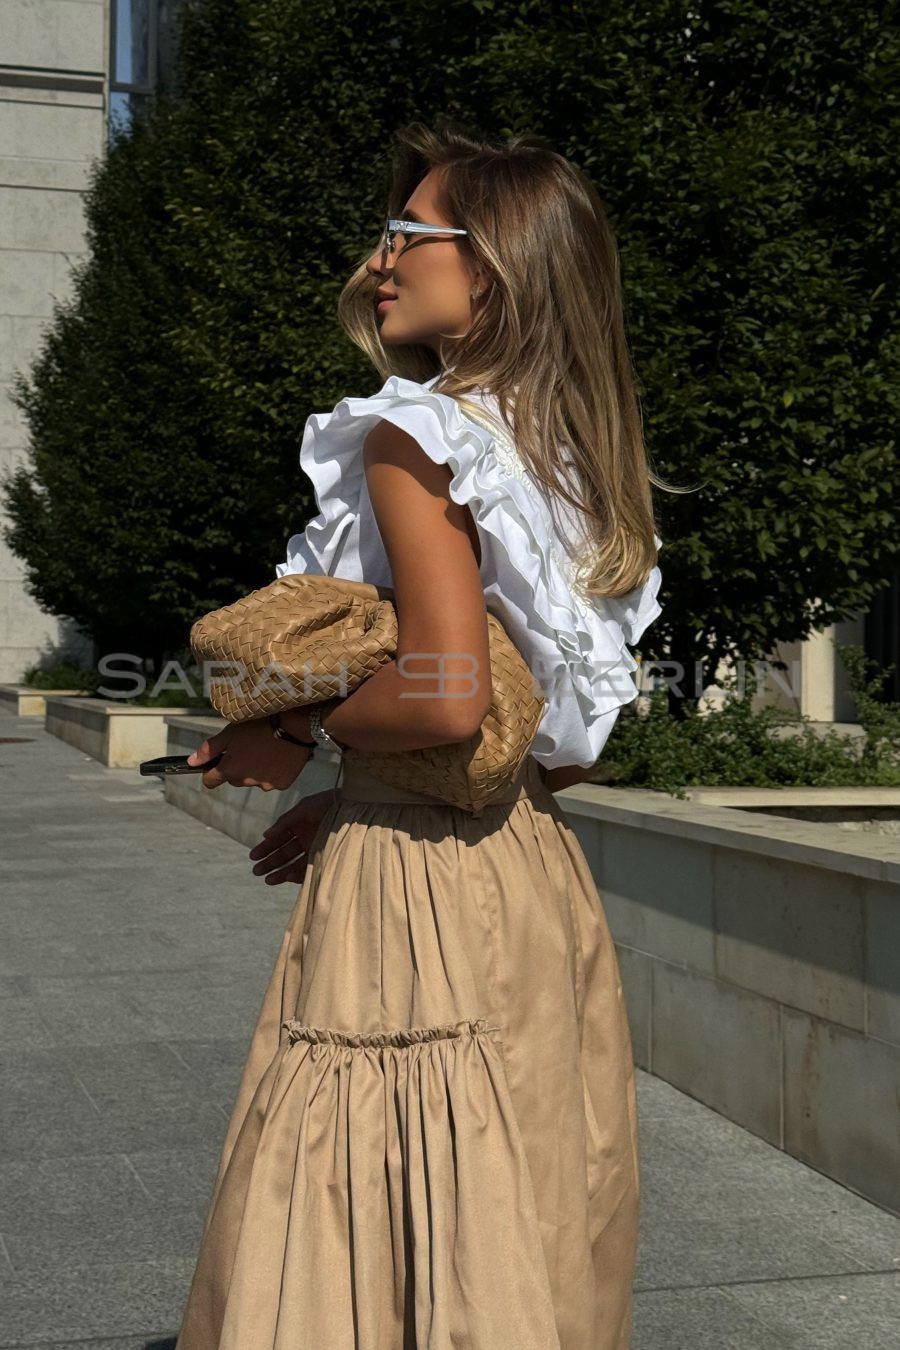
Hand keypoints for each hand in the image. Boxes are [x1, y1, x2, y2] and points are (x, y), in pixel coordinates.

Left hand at [186, 717, 312, 790]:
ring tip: (267, 749)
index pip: (210, 782)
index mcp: (230, 769)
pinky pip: (273, 781)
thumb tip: (191, 762)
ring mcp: (265, 784)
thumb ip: (209, 750)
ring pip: (254, 780)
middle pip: (234, 779)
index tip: (216, 765)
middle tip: (249, 748)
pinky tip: (278, 756)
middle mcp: (246, 781)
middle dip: (238, 767)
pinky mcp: (282, 784)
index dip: (210, 773)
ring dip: (257, 770)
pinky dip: (273, 771)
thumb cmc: (260, 725)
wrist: (294, 726)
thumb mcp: (230, 733)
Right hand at [248, 789, 338, 884]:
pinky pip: (308, 869)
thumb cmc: (329, 804)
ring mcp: (315, 850)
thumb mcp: (304, 808)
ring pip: (294, 864)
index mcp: (299, 825)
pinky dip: (297, 874)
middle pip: (284, 853)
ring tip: (267, 880)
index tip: (253, 856)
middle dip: (270, 862)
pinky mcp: (325, 858)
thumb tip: (265, 835)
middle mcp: (306, 839)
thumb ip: (284, 821)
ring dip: (280, 872)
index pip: (279, 839)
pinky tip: (285, 876)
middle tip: (255, 871)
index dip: (266, 847)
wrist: (355, 809)